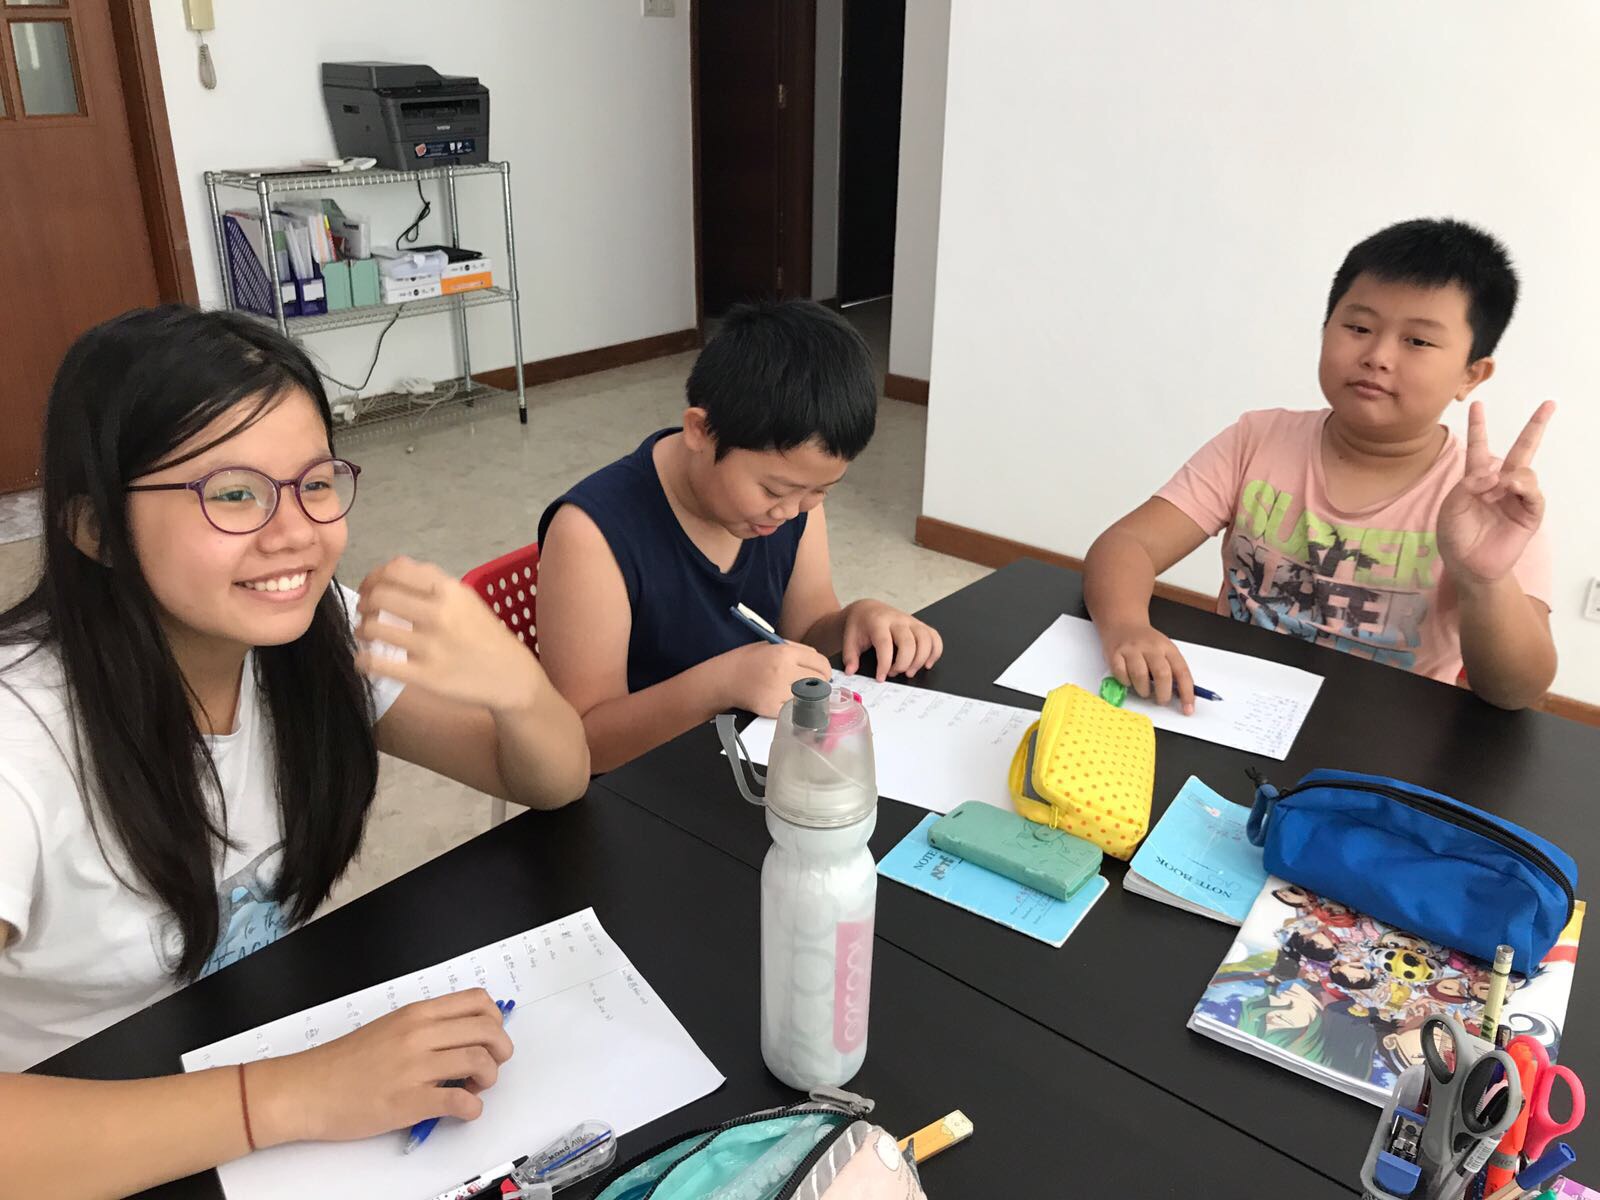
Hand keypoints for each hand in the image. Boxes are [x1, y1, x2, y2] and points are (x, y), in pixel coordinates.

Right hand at [250, 989, 514, 1145]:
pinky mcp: (410, 1102)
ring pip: (480, 1061)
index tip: (490, 1036)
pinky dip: (473, 1108)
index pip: (478, 1001)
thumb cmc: (343, 1062)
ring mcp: (416, 1067)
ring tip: (474, 1087)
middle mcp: (420, 1034)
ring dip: (489, 1078)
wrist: (307, 1090)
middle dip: (501, 1049)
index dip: (495, 1020)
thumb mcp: (390, 1028)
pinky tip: (463, 1110)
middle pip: (488, 1029)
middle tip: (491, 1065)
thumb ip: (426, 1028)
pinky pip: (461, 1102)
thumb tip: (462, 1037)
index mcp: (417, 1014)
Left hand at [354, 557, 545, 714]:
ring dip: (361, 630)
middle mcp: (439, 614)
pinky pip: (378, 664)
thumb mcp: (466, 599)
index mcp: (449, 590)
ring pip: (373, 628)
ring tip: (365, 634)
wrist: (510, 675)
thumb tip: (390, 572)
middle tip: (365, 612)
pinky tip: (364, 660)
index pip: (395, 570)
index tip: (370, 588)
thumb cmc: (485, 634)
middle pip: (379, 596)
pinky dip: (362, 660)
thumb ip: (432, 583)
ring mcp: (432, 646)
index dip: (373, 577)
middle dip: (364, 603)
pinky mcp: (426, 676)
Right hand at [718, 640, 832, 716]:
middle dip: (818, 684)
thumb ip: (798, 651)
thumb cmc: (749, 660)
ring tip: (795, 691)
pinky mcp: (771, 708)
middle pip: (818, 681)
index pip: (821, 663)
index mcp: (785, 652)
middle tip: (811, 685)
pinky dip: (792, 706)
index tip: (823, 674)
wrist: (724, 679)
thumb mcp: (773, 645)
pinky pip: (794, 708)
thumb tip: (820, 664)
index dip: (825, 670)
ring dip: (806, 696)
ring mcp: (777, 692)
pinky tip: (783, 699)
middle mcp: (783, 671)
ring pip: (809, 697)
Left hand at [840, 600, 942, 681]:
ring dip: (920, 660)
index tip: (881, 677)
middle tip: (894, 673)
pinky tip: (926, 664)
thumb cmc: (860, 625)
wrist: (868, 609)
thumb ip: (850, 656)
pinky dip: (935, 652)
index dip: (885, 663)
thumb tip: (851, 671)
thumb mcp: (849, 639)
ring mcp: (911, 621)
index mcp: (878, 622)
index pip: (885, 644)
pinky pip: (934, 637)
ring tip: (909, 672)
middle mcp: (898, 619)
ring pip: (925, 639)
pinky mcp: (920, 625)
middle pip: (908, 643)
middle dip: (903, 663)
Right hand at [1099, 619, 1195, 713]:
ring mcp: (1132, 649)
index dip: (1187, 692)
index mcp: (1168, 648)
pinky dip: (1126, 683)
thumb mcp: (1164, 651)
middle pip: (1162, 674)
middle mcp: (1151, 647)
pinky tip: (1129, 680)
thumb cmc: (1146, 643)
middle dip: (1163, 694)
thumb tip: (1179, 696)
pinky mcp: (1115, 654)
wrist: (1123, 624)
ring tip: (1144, 691)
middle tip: (1161, 700)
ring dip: (1143, 690)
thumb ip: (1172, 670)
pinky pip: (1121, 674)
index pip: (1182, 672)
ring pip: (1140, 676)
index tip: (1188, 709)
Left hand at [1438, 400, 1553, 585]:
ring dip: (1512, 475)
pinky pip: (1533, 495)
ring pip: (1525, 471)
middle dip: (1535, 427)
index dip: (1479, 426)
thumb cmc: (1456, 537)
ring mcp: (1517, 498)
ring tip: (1497, 490)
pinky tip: (1512, 488)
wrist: (1469, 566)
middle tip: (1548, 404)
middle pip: (1520, 450)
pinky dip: (1524, 487)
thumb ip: (1467, 486)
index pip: (1478, 447)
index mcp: (1476, 480)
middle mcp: (1500, 484)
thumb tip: (1497, 474)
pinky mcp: (1529, 514)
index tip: (1477, 405)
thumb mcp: (1451, 508)